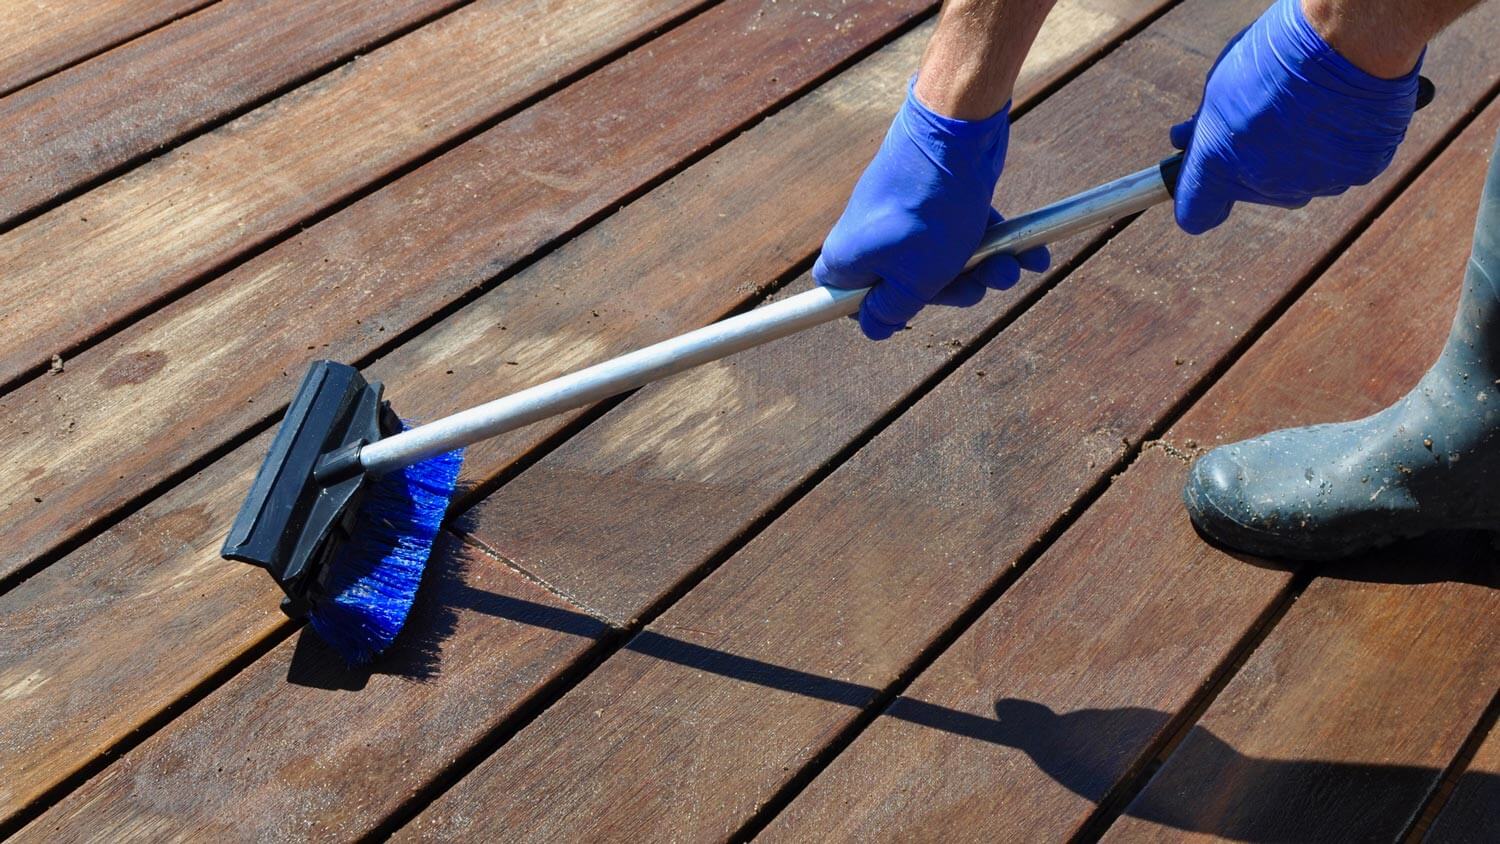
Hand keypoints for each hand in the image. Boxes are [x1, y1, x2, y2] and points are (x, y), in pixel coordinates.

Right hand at [815, 82, 1049, 339]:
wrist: (956, 132)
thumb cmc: (929, 212)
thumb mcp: (915, 280)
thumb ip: (892, 310)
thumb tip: (874, 327)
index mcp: (850, 258)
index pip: (845, 300)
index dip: (876, 313)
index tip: (905, 316)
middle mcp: (871, 236)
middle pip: (909, 286)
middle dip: (955, 291)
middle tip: (977, 284)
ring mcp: (905, 215)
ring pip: (944, 260)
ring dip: (984, 269)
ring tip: (1011, 265)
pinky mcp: (936, 199)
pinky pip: (962, 234)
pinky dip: (993, 244)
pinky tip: (1031, 255)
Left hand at [1171, 0, 1421, 234]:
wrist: (1349, 41)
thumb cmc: (1277, 55)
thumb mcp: (1221, 85)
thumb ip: (1204, 124)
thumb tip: (1183, 140)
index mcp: (1219, 166)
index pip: (1196, 214)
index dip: (1201, 197)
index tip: (1207, 180)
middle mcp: (1265, 185)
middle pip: (1255, 189)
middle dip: (1256, 160)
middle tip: (1269, 116)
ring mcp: (1314, 184)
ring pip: (1302, 180)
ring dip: (1301, 154)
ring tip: (1310, 106)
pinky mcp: (1358, 174)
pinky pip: (1342, 168)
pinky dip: (1341, 146)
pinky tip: (1342, 111)